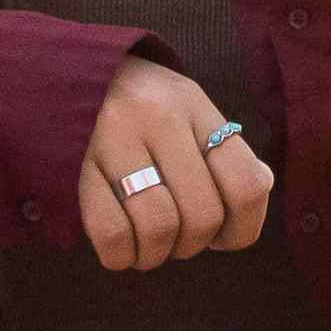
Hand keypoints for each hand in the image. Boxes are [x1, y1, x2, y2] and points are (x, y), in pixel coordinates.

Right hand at [78, 55, 272, 269]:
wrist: (76, 75)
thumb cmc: (145, 106)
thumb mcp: (191, 111)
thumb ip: (226, 152)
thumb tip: (254, 195)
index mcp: (195, 105)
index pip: (247, 182)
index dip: (244, 228)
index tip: (224, 233)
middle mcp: (159, 116)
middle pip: (202, 215)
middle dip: (194, 244)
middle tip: (179, 235)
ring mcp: (115, 137)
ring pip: (159, 228)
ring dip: (157, 254)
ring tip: (150, 241)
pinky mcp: (76, 164)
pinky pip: (111, 234)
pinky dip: (122, 255)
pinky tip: (123, 243)